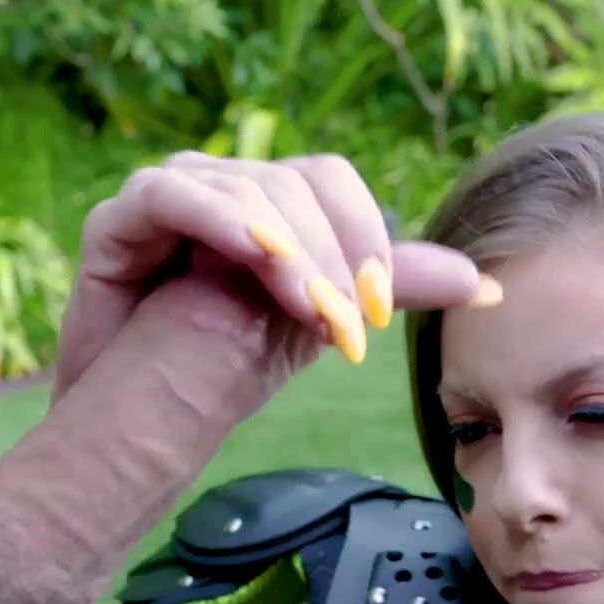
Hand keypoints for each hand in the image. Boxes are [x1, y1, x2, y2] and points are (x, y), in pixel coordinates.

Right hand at [51, 151, 498, 400]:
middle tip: (345, 324)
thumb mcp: (319, 320)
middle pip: (295, 184)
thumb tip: (485, 285)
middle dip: (332, 255)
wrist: (140, 423)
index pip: (330, 180)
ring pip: (246, 190)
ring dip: (290, 250)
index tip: (377, 307)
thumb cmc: (222, 369)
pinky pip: (173, 195)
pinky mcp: (119, 219)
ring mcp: (169, 195)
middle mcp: (220, 185)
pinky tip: (255, 257)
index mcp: (268, 201)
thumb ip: (388, 288)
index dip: (363, 234)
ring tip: (308, 312)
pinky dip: (221, 219)